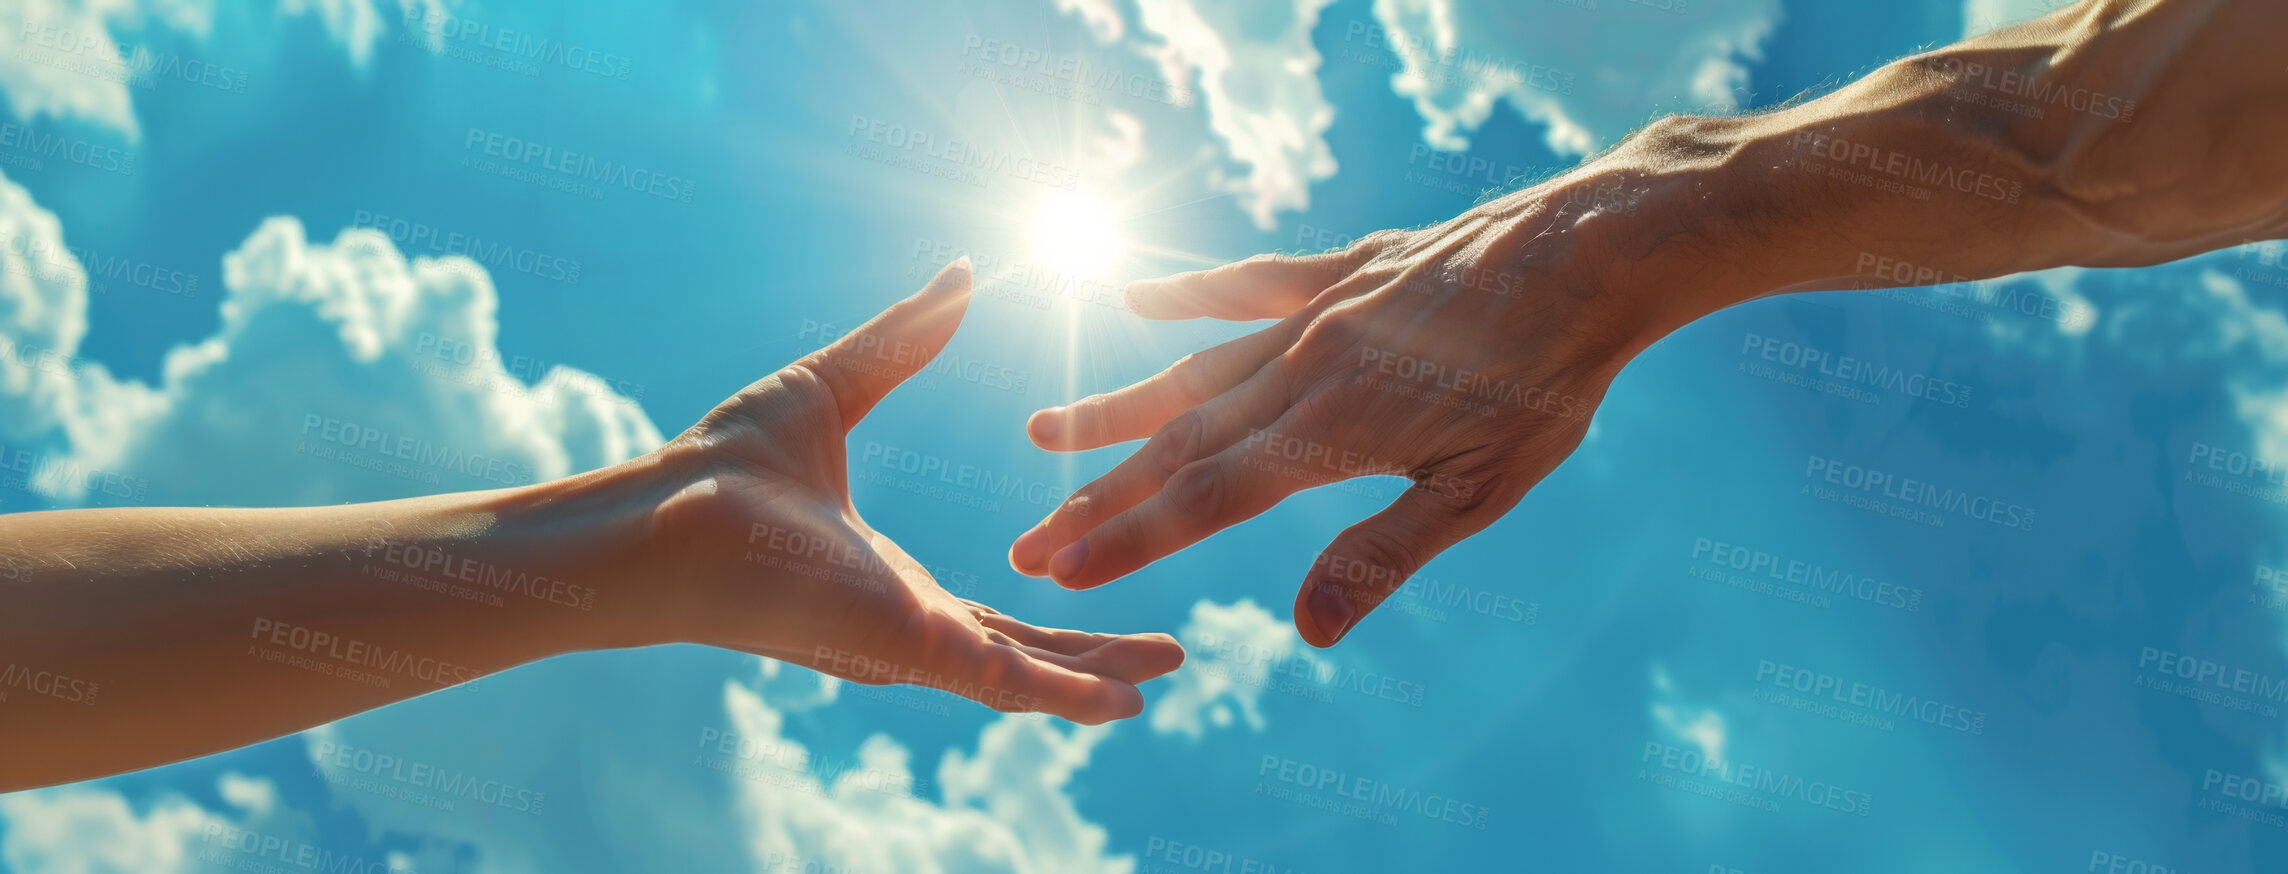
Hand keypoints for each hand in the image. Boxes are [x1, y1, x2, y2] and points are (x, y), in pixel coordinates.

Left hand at [643, 259, 1182, 722]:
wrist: (663, 514)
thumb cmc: (721, 465)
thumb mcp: (836, 384)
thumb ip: (905, 341)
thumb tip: (961, 274)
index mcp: (892, 577)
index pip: (992, 605)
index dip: (1055, 599)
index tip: (1106, 580)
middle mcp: (908, 621)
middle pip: (1024, 651)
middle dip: (1095, 656)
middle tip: (1168, 656)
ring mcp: (911, 642)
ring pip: (1026, 678)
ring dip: (1096, 679)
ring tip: (1163, 678)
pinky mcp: (908, 648)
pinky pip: (1004, 684)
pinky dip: (1066, 696)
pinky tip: (1122, 704)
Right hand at [1008, 180, 1671, 646]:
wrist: (1594, 253)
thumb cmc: (1548, 384)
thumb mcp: (1480, 491)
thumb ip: (1383, 553)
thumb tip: (1305, 630)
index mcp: (1328, 433)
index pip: (1204, 500)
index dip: (1125, 540)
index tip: (1058, 569)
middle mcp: (1301, 369)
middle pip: (1178, 445)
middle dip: (1097, 499)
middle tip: (1026, 541)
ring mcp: (1316, 312)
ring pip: (1194, 368)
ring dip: (1116, 410)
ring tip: (1043, 434)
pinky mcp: (1344, 268)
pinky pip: (1249, 283)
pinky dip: (1187, 294)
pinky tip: (1134, 298)